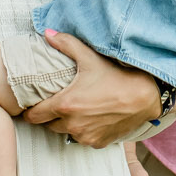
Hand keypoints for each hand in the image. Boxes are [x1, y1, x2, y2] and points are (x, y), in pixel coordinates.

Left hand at [20, 31, 158, 147]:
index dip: (30, 111)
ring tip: (76, 109)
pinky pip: (83, 138)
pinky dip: (84, 130)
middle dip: (49, 115)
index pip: (33, 116)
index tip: (32, 105)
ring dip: (66, 123)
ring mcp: (85, 136)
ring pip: (65, 133)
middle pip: (48, 125)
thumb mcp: (89, 57)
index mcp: (64, 105)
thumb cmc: (116, 76)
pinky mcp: (97, 143)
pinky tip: (92, 117)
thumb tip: (47, 32)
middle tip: (57, 102)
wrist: (144, 97)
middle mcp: (72, 125)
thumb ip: (65, 44)